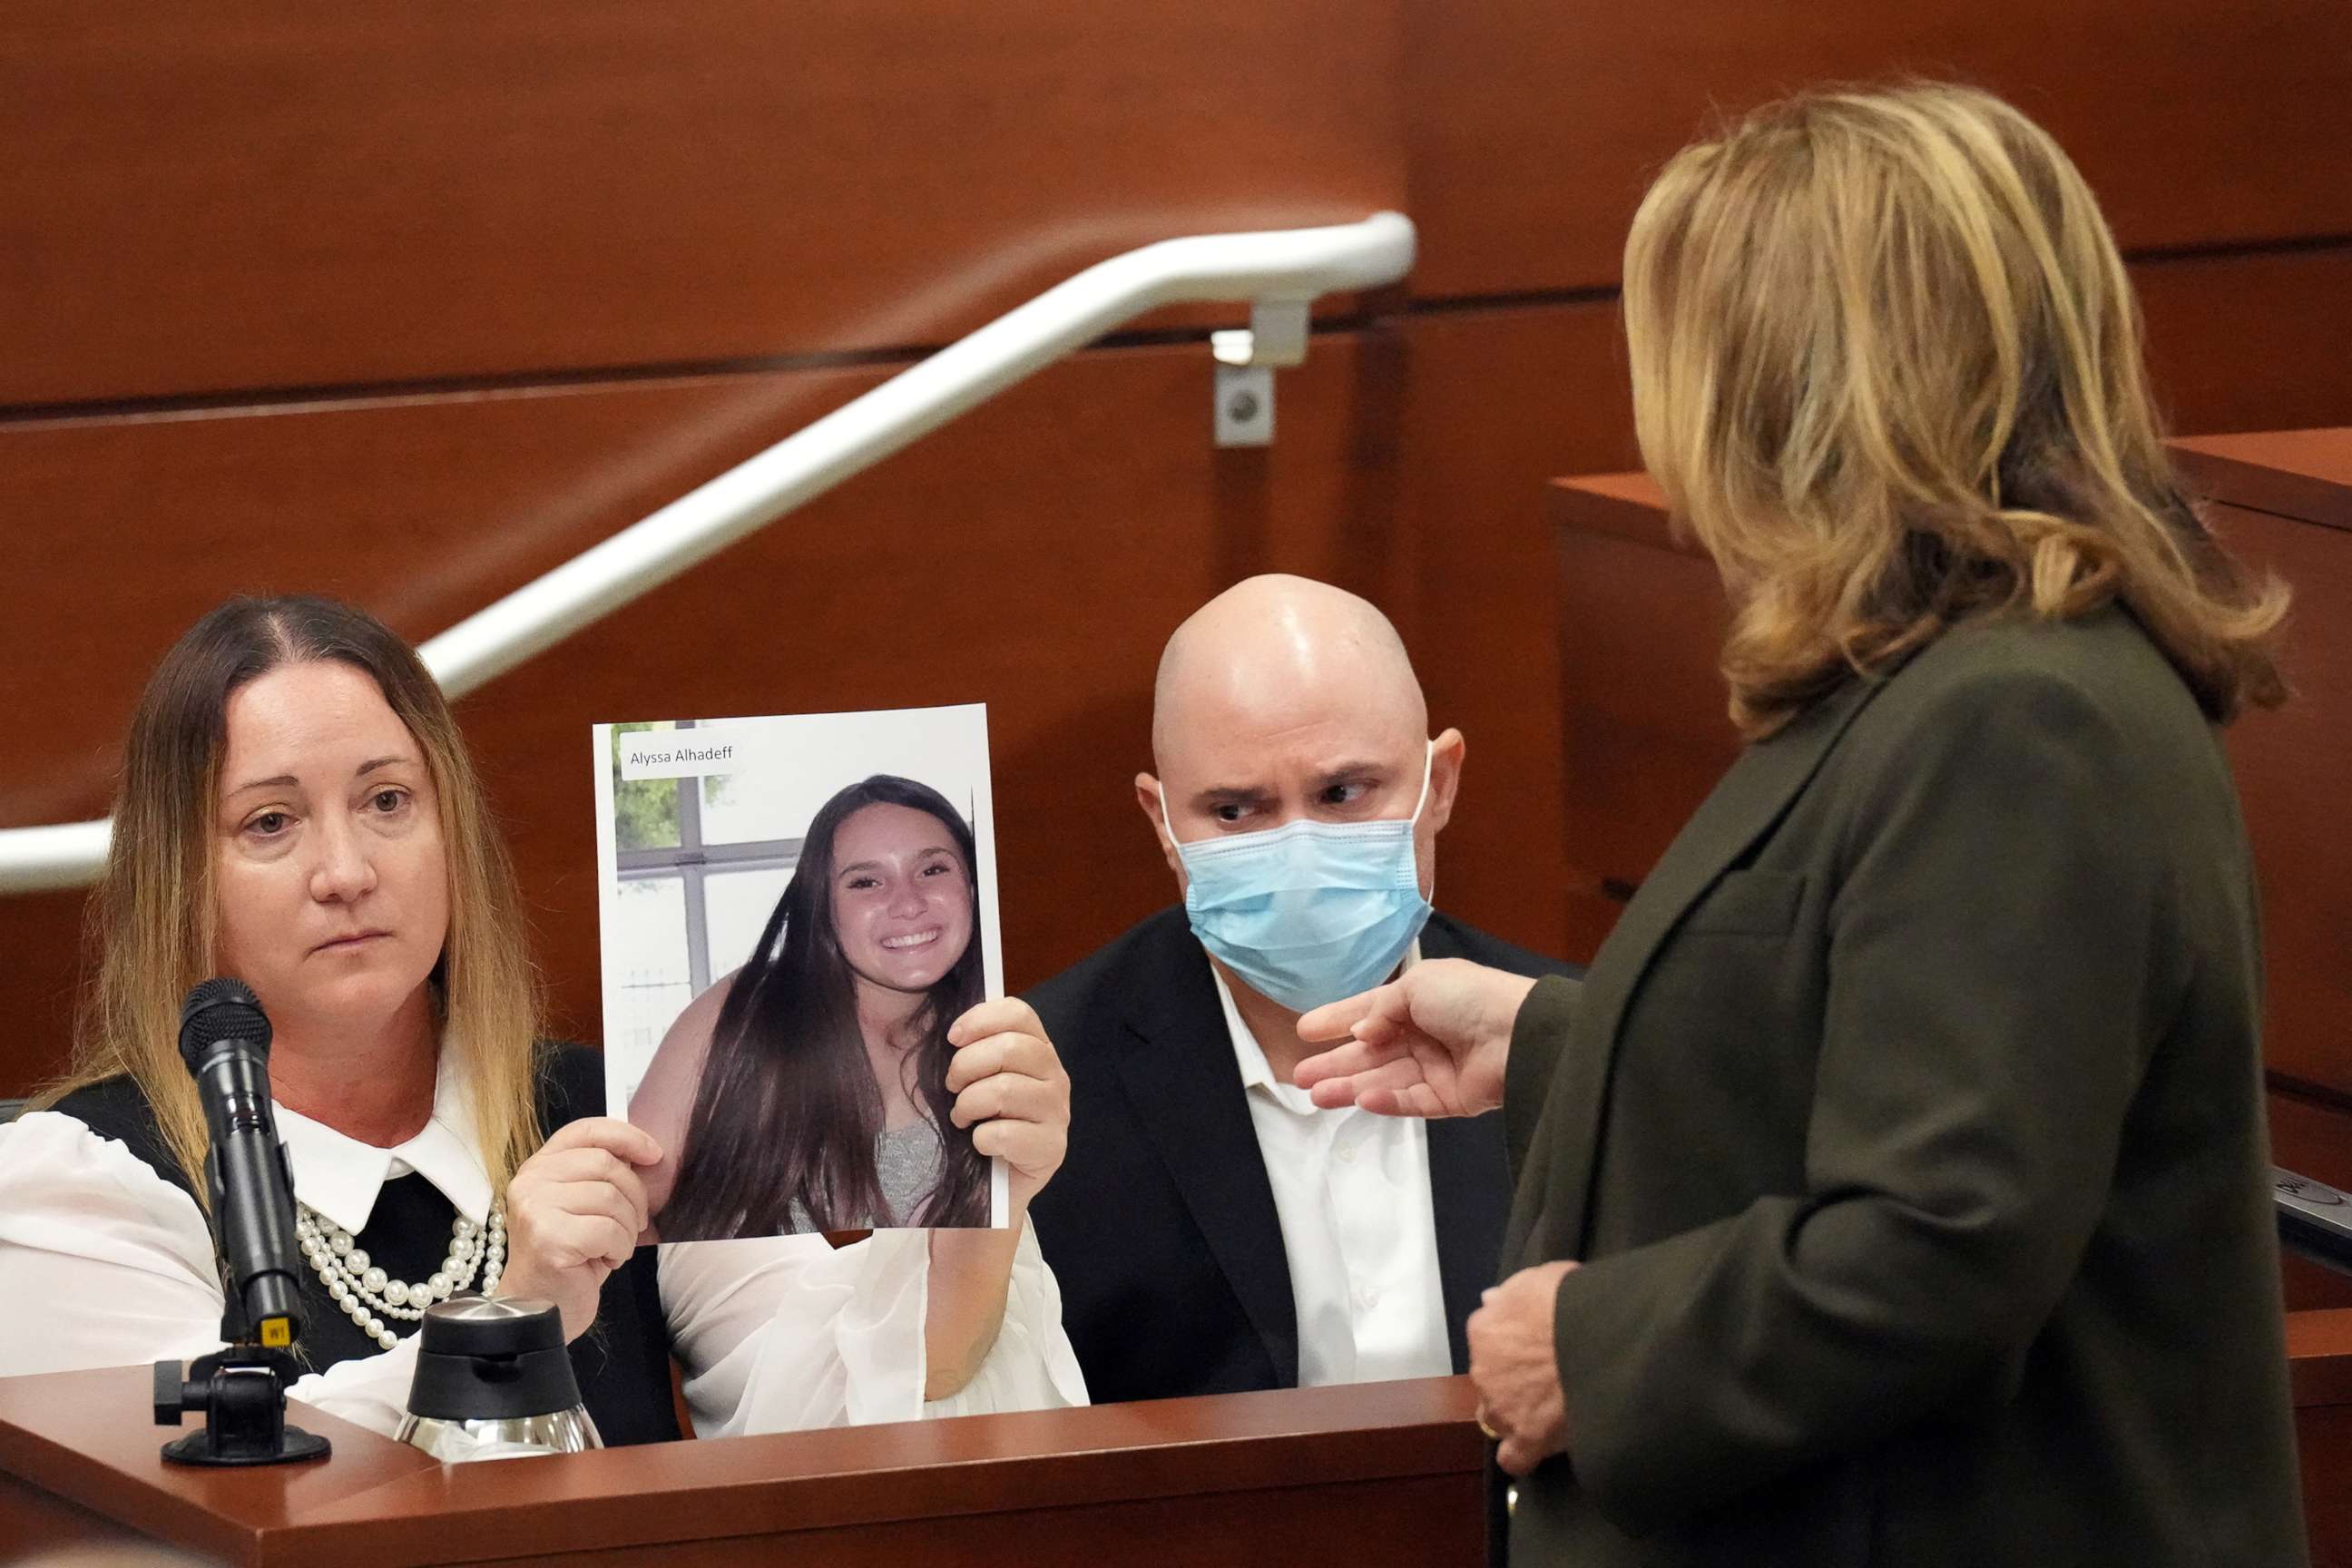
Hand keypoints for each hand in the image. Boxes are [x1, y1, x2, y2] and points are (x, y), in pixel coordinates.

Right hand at [496, 1117, 661, 1341]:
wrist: (540, 1309)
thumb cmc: (570, 1256)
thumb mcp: (584, 1206)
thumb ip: (602, 1175)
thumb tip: (646, 1154)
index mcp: (538, 1167)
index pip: (586, 1130)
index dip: (626, 1136)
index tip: (654, 1154)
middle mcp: (530, 1182)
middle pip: (607, 1165)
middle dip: (635, 1196)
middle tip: (633, 1224)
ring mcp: (536, 1209)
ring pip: (611, 1198)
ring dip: (628, 1228)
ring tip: (614, 1247)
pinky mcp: (549, 1239)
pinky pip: (609, 1231)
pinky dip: (619, 1249)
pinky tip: (605, 1261)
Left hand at [946, 997, 1070, 1215]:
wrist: (997, 1185)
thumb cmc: (986, 1124)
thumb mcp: (982, 1080)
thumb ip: (977, 1052)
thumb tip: (953, 1034)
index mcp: (1040, 1050)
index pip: (1019, 1014)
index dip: (980, 1020)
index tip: (952, 1039)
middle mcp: (1056, 1077)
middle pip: (1010, 1049)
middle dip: (966, 1066)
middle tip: (951, 1087)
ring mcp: (1058, 1113)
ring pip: (1005, 1089)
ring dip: (968, 1104)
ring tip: (961, 1118)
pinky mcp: (1052, 1148)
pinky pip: (1006, 1133)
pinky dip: (982, 1138)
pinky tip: (980, 1144)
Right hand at [1293, 958, 1536, 1116]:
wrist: (1520, 1034)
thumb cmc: (1467, 998)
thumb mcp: (1418, 985)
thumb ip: (1382, 1010)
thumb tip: (1362, 1032)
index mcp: (1420, 1000)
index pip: (1370, 1012)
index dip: (1338, 1020)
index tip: (1304, 1031)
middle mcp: (1426, 1034)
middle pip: (1372, 1053)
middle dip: (1336, 1063)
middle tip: (1299, 1076)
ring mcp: (1438, 1069)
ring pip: (1385, 1080)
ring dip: (1350, 1086)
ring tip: (1316, 1094)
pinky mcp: (1450, 1100)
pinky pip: (1412, 1102)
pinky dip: (1386, 1101)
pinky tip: (1361, 1099)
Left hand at [1470, 1259, 1576, 1476]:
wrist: (1596, 1339)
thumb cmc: (1570, 1301)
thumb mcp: (1537, 1279)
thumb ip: (1511, 1294)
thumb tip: (1490, 1300)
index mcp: (1484, 1329)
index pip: (1486, 1338)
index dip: (1509, 1343)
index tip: (1532, 1344)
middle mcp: (1484, 1370)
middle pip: (1488, 1379)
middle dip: (1509, 1379)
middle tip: (1544, 1376)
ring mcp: (1502, 1408)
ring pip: (1494, 1418)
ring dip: (1512, 1415)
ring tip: (1544, 1412)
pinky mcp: (1526, 1438)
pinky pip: (1514, 1458)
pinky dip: (1523, 1455)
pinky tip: (1538, 1448)